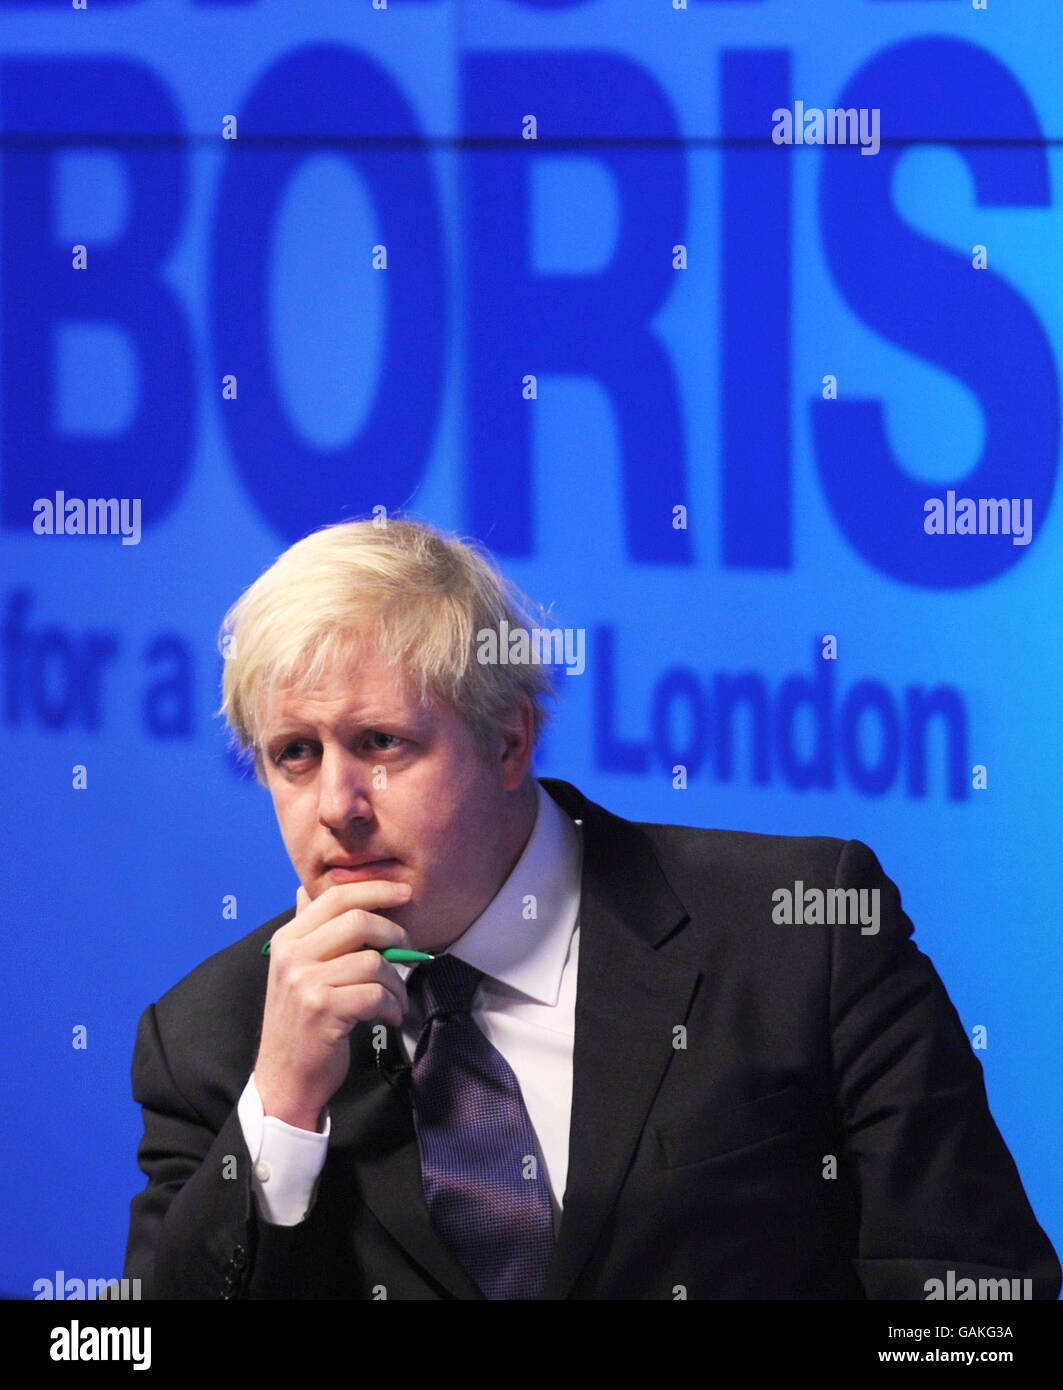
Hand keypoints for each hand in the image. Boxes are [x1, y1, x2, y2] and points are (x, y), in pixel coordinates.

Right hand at [254, 880, 412, 1130]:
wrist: (284, 1078)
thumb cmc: (301, 1020)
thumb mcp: (295, 969)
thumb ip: (308, 931)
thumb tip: (308, 888)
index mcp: (288, 938)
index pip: (336, 897)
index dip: (376, 889)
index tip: (405, 894)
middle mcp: (292, 955)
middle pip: (359, 921)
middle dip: (395, 935)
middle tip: (409, 953)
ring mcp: (305, 982)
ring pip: (374, 961)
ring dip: (397, 982)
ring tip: (396, 999)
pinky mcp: (323, 1010)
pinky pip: (376, 993)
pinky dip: (392, 1005)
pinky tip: (389, 1016)